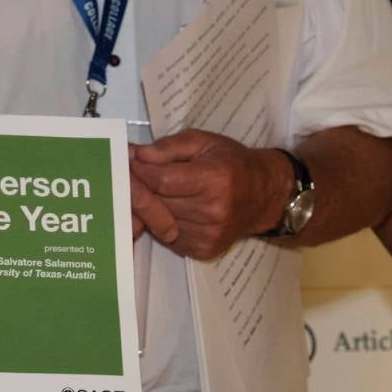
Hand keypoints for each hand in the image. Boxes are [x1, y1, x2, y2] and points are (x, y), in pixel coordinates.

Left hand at [128, 129, 291, 259]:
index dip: (141, 170)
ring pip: (159, 222)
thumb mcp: (203, 141)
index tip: (129, 161)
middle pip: (157, 203)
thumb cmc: (231, 162)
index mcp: (214, 179)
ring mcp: (208, 235)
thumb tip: (138, 155)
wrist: (263, 195)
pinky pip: (168, 238)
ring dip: (148, 208)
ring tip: (149, 192)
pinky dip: (161, 224)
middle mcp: (212, 211)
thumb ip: (169, 147)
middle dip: (138, 189)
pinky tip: (167, 210)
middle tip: (128, 177)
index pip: (162, 180)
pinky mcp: (204, 250)